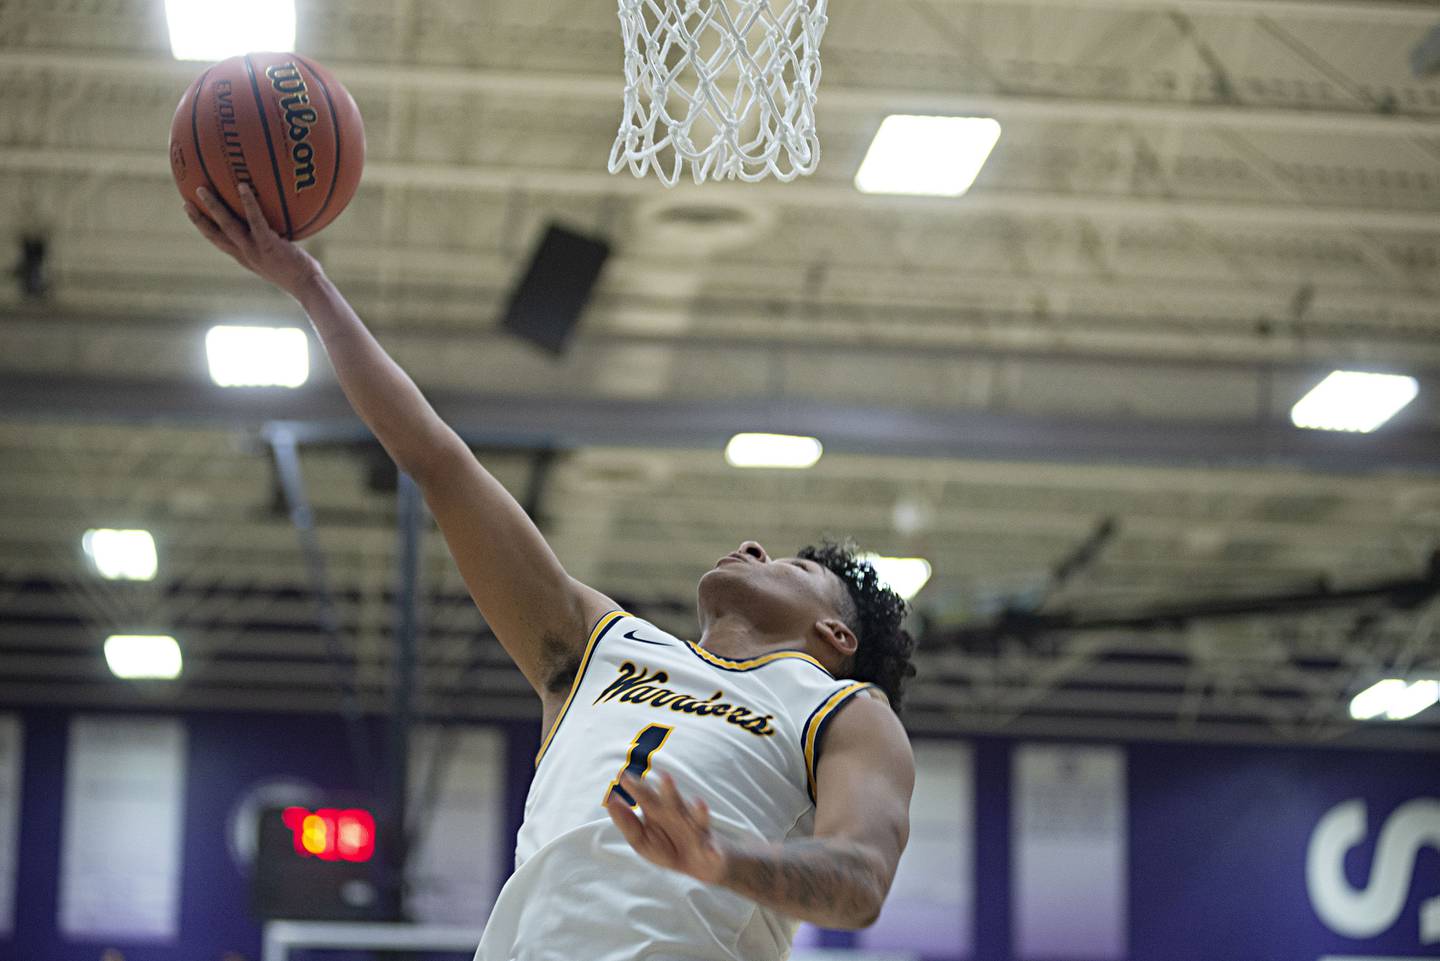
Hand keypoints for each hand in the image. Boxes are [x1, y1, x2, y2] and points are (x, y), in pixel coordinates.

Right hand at [185, 183, 322, 297]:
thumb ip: (274, 244)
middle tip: (185, 201)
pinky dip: (248, 203)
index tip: (193, 214)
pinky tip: (243, 186)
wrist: (308, 288)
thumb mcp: (281, 258)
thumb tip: (279, 226)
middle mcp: (245, 255)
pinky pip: (255, 220)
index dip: (204, 228)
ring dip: (213, 207)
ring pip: (227, 226)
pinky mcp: (268, 245)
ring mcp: (255, 250)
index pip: (219, 242)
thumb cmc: (300, 273)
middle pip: (214, 235)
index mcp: (245, 258)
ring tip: (202, 189)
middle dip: (198, 219)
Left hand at [606, 770, 728, 885]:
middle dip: (669, 791)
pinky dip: (712, 850)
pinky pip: (711, 850)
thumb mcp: (641, 839)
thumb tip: (610, 801)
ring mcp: (696, 832)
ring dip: (698, 812)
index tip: (622, 775)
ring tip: (699, 802)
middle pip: (673, 803)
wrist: (701, 864)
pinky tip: (711, 850)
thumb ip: (626, 822)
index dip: (637, 788)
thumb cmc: (667, 847)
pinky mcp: (710, 850)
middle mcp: (680, 817)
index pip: (647, 796)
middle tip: (664, 776)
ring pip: (697, 820)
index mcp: (660, 812)